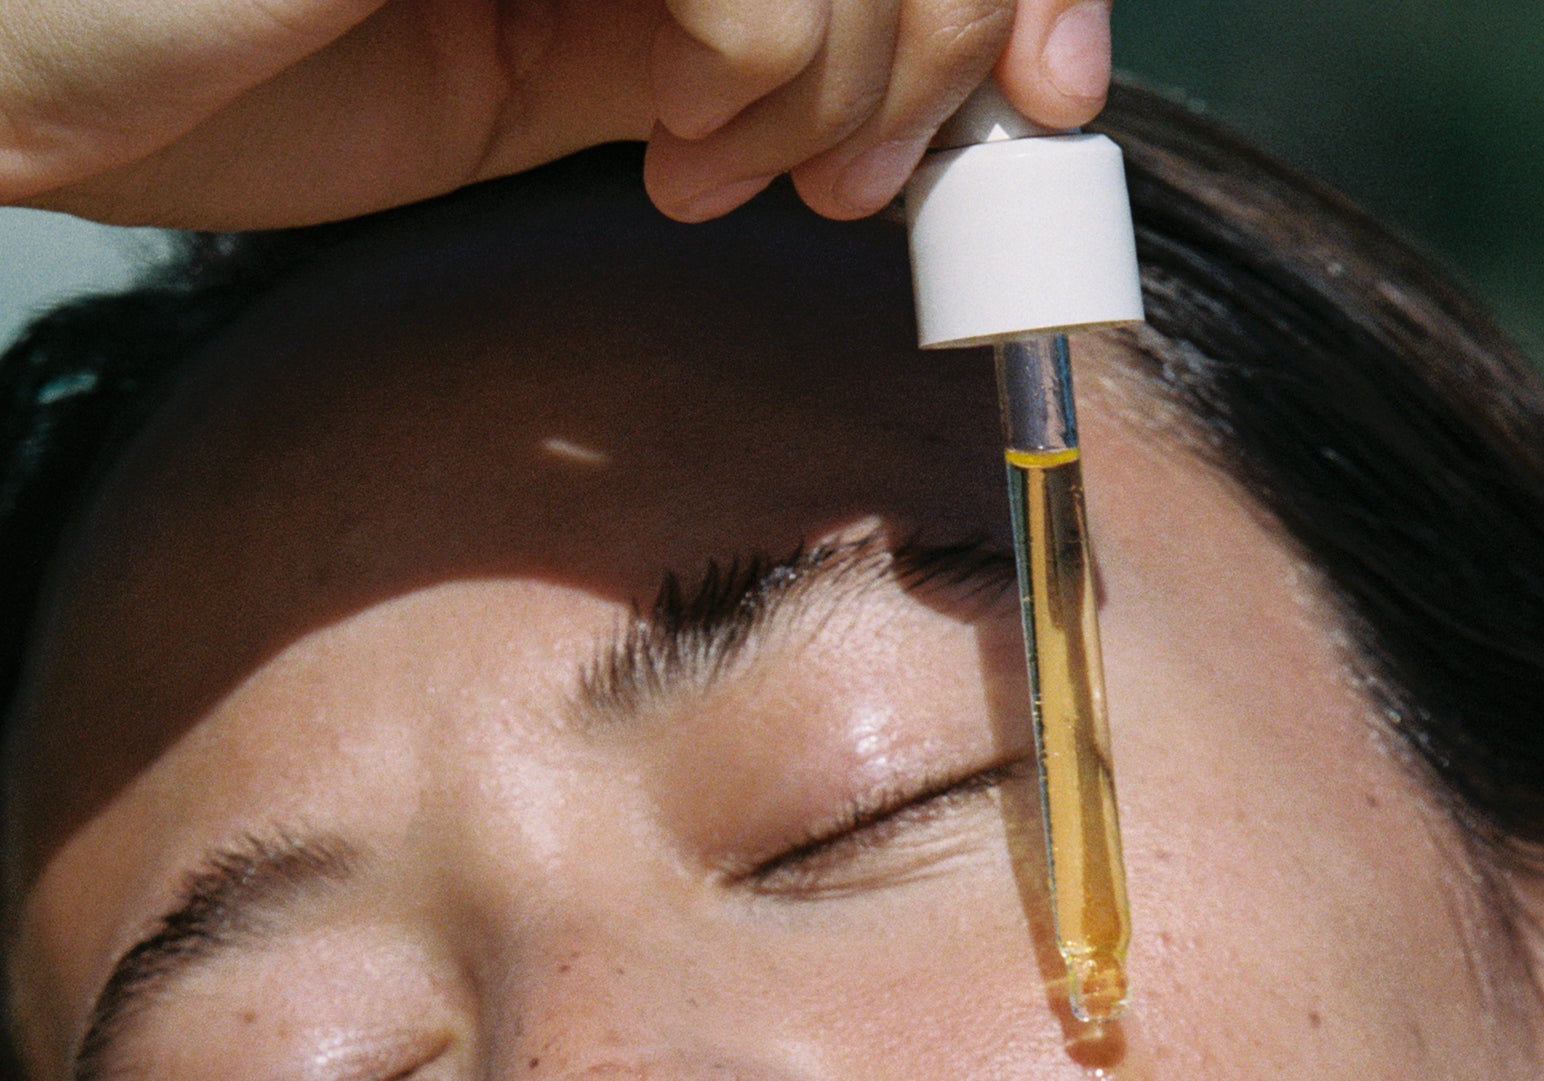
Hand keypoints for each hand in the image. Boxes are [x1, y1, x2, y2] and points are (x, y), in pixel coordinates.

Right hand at [0, 0, 1111, 227]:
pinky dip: (752, 85)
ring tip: (719, 170)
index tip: (1043, 88)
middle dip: (948, 50)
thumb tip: (880, 79)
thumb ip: (693, 38)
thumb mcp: (523, 69)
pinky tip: (663, 144)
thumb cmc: (232, 53)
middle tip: (858, 179)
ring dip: (844, 92)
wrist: (24, 46)